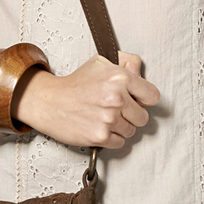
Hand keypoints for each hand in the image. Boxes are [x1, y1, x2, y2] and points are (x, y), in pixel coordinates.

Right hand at [11, 51, 159, 147]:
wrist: (51, 102)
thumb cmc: (76, 82)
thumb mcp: (100, 62)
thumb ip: (126, 61)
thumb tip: (139, 70)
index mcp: (119, 78)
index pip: (152, 96)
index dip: (144, 98)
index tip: (137, 99)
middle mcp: (117, 98)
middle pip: (143, 117)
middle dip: (132, 114)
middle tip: (117, 108)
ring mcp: (109, 119)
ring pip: (131, 131)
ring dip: (121, 126)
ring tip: (105, 116)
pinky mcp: (101, 136)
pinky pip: (120, 143)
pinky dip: (112, 138)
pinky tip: (100, 126)